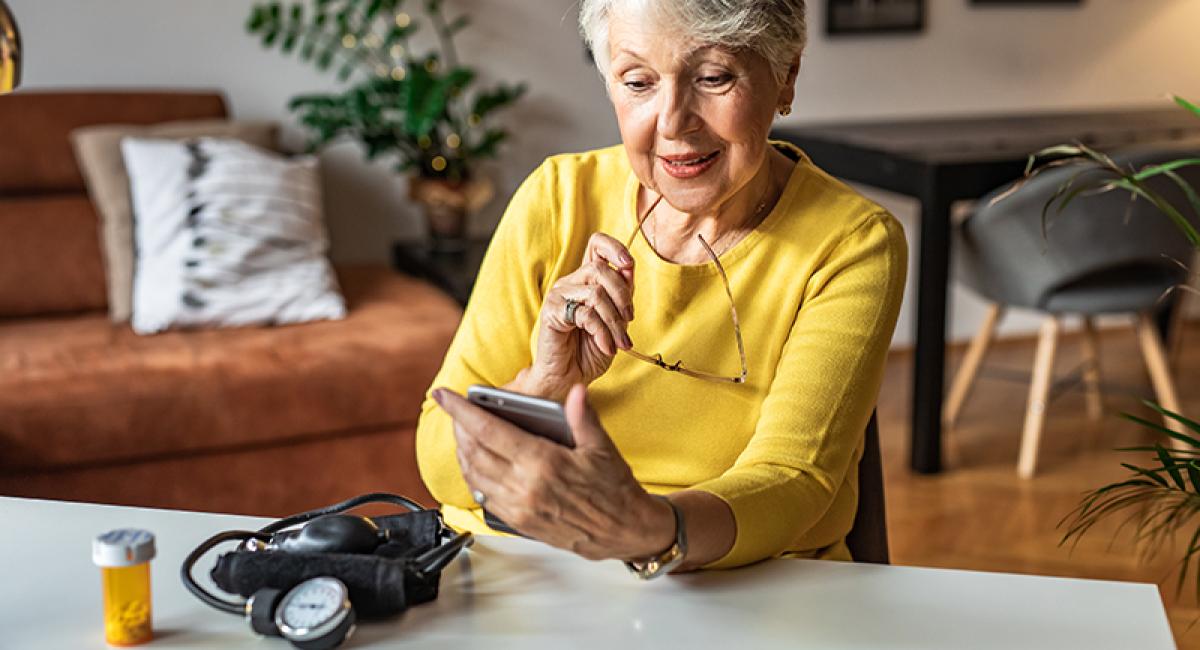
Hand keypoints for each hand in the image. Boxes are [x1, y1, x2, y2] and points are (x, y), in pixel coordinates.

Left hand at [433, 384, 674, 560]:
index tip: (444, 396)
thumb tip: (574, 391)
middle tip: (455, 411)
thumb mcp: (602, 447)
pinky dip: (474, 476)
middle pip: (474, 451)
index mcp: (543, 462)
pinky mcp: (519, 523)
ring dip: (462, 452)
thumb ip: (582, 417)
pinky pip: (484, 496)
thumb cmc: (614, 489)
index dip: (462, 410)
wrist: (623, 531)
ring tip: (463, 434)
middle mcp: (525, 487)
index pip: (489, 430)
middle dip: (458, 427)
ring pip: (474, 475)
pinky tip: (477, 465)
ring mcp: (519, 507)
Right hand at [529, 233, 635, 398]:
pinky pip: (585, 314)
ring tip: (620, 341)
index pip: (596, 245)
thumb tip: (628, 269)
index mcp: (586, 280)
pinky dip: (602, 333)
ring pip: (596, 293)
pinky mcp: (552, 313)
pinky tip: (606, 347)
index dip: (614, 248)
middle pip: (600, 269)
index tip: (629, 265)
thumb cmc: (590, 351)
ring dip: (614, 321)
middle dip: (622, 296)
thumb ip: (621, 295)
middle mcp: (570, 283)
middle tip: (629, 320)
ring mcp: (558, 296)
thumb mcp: (615, 321)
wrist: (569, 378)